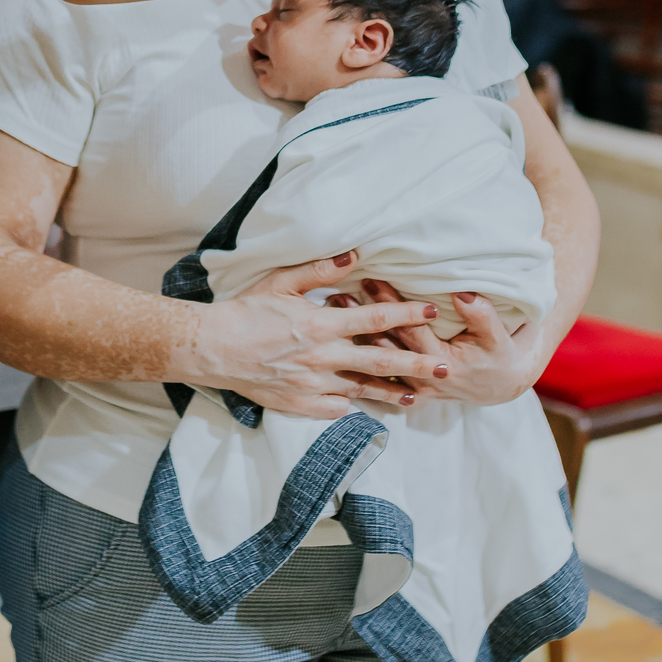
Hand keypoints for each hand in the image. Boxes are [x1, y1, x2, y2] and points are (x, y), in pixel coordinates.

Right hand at [179, 252, 448, 419]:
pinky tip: (365, 403)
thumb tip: (353, 254)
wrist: (213, 349)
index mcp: (321, 324)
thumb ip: (319, 270)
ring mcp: (313, 384)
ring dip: (393, 392)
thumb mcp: (280, 282)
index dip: (407, 315)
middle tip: (448, 367)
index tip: (432, 311)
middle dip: (417, 363)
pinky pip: (335, 407)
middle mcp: (323, 357)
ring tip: (418, 396)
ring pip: (362, 390)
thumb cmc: (245, 310)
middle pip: (380, 361)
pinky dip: (353, 404)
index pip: (375, 320)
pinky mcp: (301, 404)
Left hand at [345, 278, 545, 405]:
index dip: (391, 306)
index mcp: (444, 367)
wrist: (499, 385)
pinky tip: (340, 330)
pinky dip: (357, 350)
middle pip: (386, 344)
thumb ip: (482, 316)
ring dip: (353, 334)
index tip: (371, 279)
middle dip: (363, 318)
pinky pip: (375, 370)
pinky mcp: (403, 387)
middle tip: (339, 291)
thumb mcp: (500, 338)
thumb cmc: (499, 355)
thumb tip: (462, 294)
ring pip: (375, 359)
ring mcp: (410, 387)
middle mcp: (422, 381)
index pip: (410, 332)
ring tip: (331, 305)